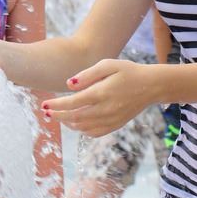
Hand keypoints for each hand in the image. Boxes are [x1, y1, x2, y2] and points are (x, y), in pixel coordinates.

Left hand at [42, 59, 157, 136]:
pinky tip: (76, 122)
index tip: (44, 105)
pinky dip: (82, 130)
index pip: (72, 103)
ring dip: (68, 123)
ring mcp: (111, 120)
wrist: (151, 85)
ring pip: (83, 128)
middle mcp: (106, 109)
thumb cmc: (128, 71)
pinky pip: (94, 133)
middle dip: (58, 116)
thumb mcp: (108, 64)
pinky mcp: (116, 125)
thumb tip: (69, 85)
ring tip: (59, 116)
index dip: (56, 106)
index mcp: (102, 93)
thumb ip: (87, 75)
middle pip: (75, 118)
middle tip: (47, 112)